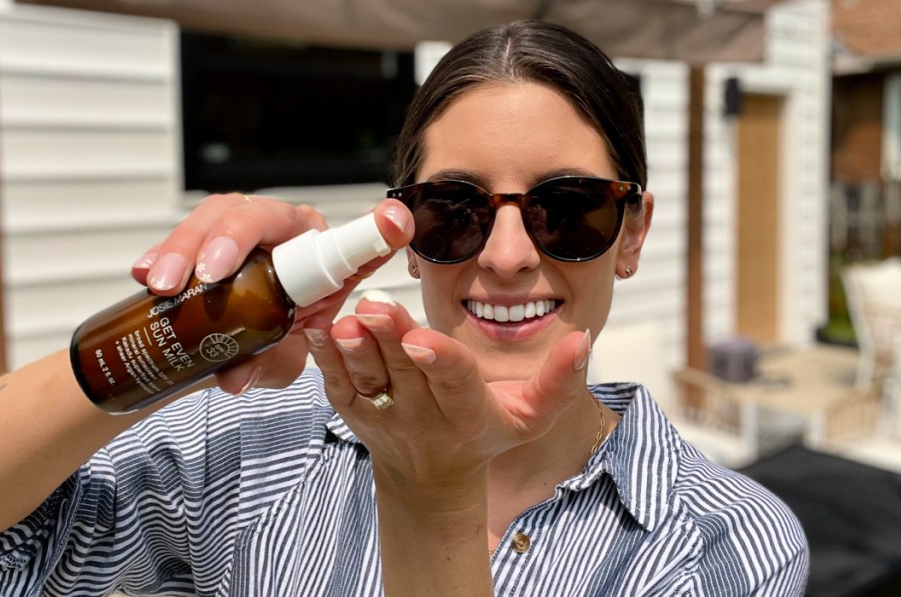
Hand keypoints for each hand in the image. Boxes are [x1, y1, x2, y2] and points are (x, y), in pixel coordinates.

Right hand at [130, 192, 413, 393]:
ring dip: (185, 246)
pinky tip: (144, 272)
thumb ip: (268, 366)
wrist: (229, 348)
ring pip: (217, 216)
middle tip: (209, 276)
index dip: (379, 231)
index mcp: (321, 259)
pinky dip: (161, 252)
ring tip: (164, 285)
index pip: (352, 242)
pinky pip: (184, 234)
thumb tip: (235, 377)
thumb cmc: (270, 345)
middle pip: (261, 215)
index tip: (397, 223)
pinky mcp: (203, 237)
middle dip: (231, 240)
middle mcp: (282, 234)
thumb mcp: (282, 361)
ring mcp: (240, 230)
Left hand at [306, 298, 592, 494]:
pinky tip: (319, 331)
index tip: (420, 338)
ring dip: (354, 350)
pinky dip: (326, 361)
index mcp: (468, 414)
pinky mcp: (357, 416)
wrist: (432, 479)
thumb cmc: (484, 435)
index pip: (455, 382)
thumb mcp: (531, 416)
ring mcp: (386, 419)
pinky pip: (338, 388)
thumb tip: (582, 337)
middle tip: (374, 305)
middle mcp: (424, 419)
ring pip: (368, 380)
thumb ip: (559, 380)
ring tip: (345, 322)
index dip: (438, 359)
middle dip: (390, 338)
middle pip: (405, 372)